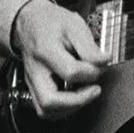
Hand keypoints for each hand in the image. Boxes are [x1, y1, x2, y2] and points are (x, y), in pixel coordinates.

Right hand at [12, 0, 107, 117]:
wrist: (29, 22)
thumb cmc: (51, 23)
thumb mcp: (74, 25)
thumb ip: (90, 46)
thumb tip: (104, 61)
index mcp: (45, 50)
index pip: (70, 71)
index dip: (91, 72)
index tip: (100, 64)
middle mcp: (35, 70)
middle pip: (49, 100)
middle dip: (78, 101)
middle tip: (95, 89)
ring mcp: (32, 81)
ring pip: (45, 110)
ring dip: (71, 107)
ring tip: (86, 93)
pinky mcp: (34, 87)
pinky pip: (45, 108)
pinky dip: (63, 108)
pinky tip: (76, 96)